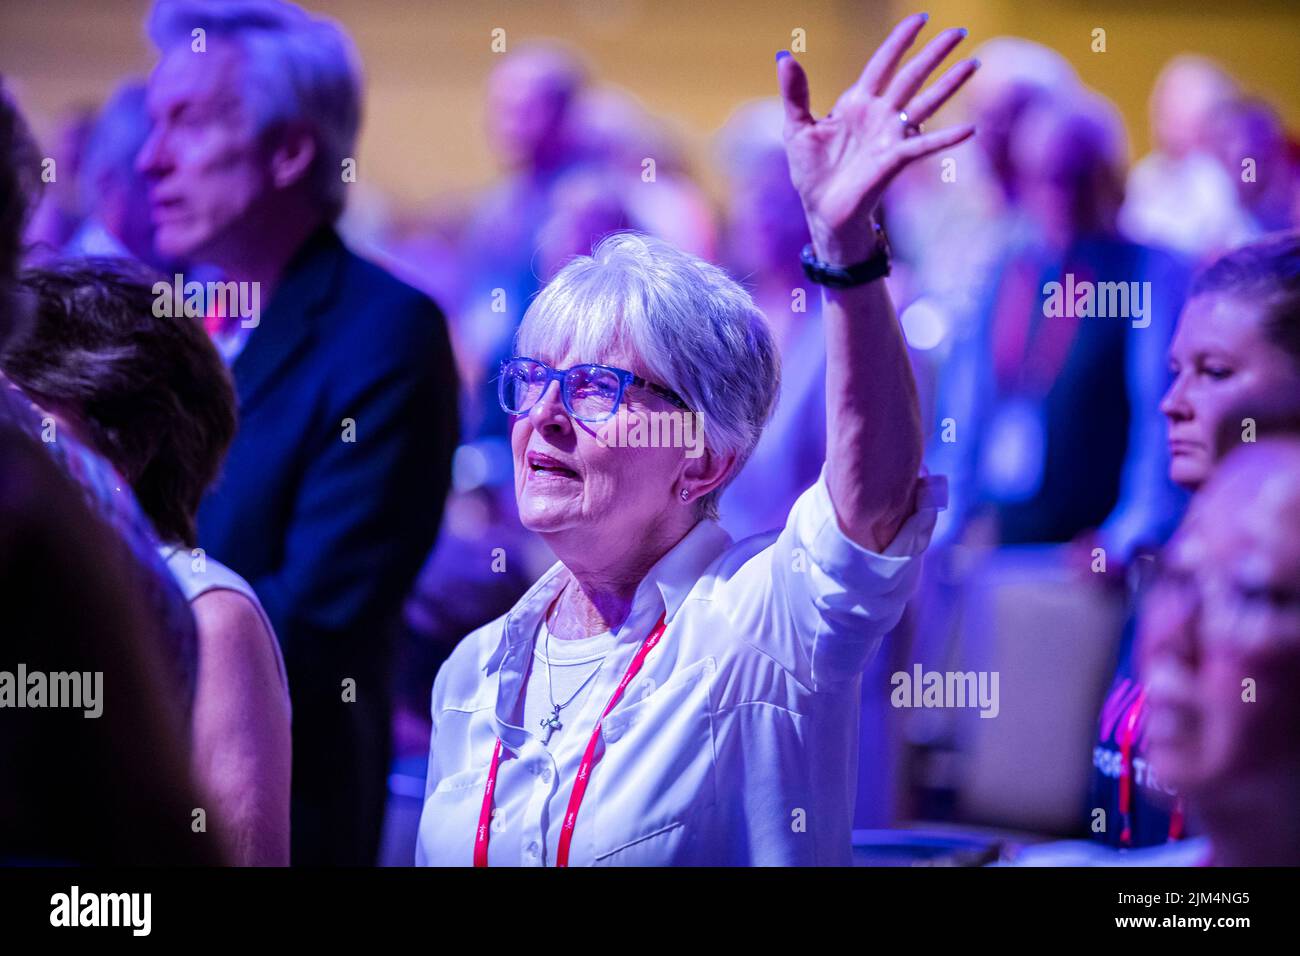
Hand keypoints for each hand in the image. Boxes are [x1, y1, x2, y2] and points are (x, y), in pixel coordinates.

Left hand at [777, 13, 977, 263]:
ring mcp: (891, 136)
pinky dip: (946, 138)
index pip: (883, 63)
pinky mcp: (895, 160)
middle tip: (959, 32)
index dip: (900, 41)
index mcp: (857, 103)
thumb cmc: (811, 171)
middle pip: (912, 76)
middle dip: (935, 54)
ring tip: (973, 64)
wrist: (821, 210)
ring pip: (926, 103)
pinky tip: (969, 130)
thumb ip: (795, 93)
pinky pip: (924, 146)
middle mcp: (880, 115)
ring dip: (949, 84)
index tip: (920, 19)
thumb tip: (785, 58)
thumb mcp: (797, 127)